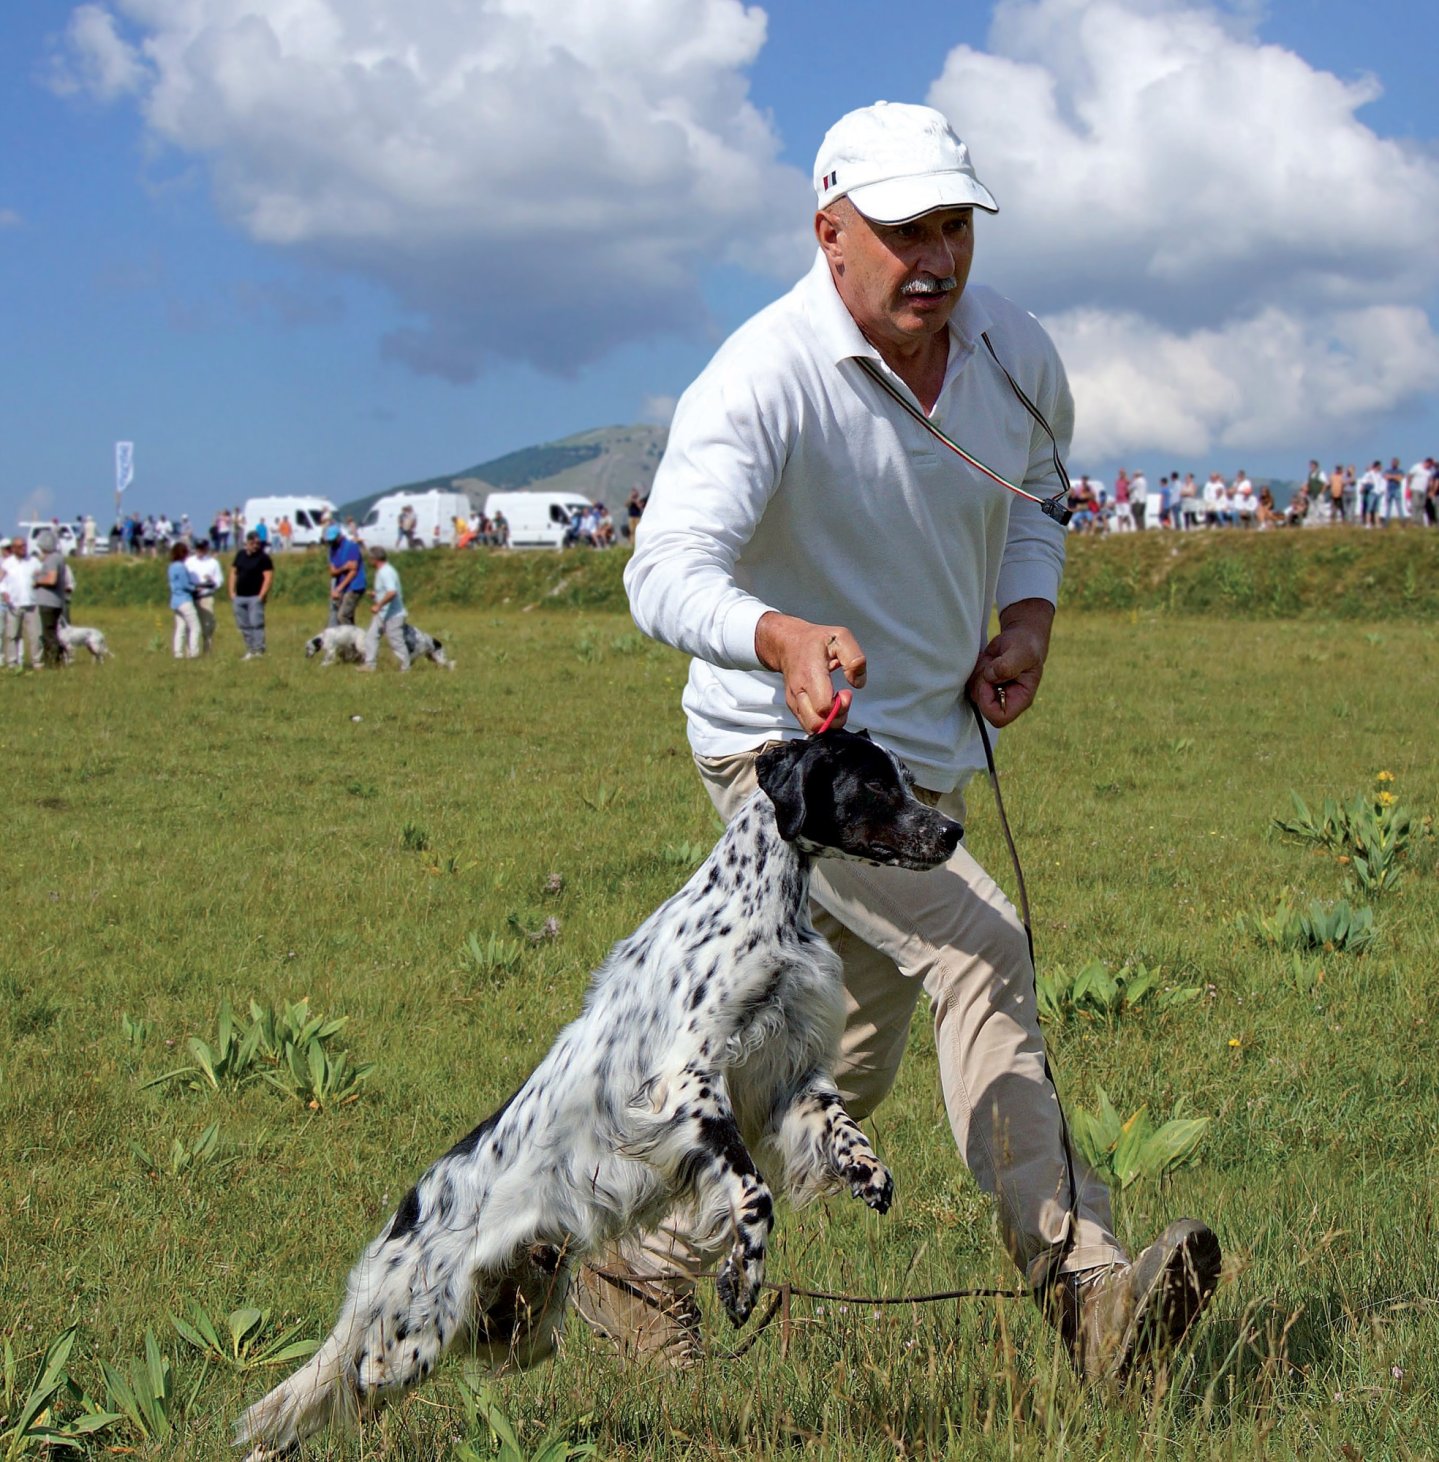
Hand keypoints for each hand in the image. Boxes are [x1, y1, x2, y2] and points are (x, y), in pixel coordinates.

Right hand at [755, 611, 866, 732]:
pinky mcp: (793, 707)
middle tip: (842, 701)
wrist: (787, 643)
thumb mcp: (840, 637)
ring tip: (835, 704)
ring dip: (829, 722)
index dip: (840, 706)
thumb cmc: (815, 641)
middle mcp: (798, 691)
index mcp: (810, 673)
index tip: (846, 692)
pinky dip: (822, 722)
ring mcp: (794, 701)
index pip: (824, 707)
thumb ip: (854, 658)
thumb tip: (857, 683)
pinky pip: (808, 725)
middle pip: (816, 724)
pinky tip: (828, 706)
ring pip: (811, 728)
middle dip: (836, 719)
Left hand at [966, 598, 1053, 728]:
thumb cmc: (1026, 646)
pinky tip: (987, 660)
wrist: (1020, 637)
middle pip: (983, 707)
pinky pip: (970, 684)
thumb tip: (991, 676)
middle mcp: (1006, 700)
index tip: (989, 681)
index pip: (999, 718)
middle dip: (982, 686)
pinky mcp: (984, 684)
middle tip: (991, 666)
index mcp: (1020, 699)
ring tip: (992, 661)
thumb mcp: (1022, 653)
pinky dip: (974, 671)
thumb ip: (1008, 665)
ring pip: (974, 695)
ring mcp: (994, 694)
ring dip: (978, 676)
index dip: (988, 703)